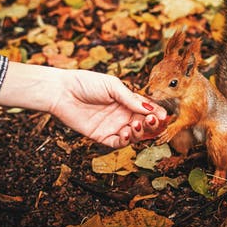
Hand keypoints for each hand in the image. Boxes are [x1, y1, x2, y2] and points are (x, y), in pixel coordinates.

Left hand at [50, 71, 166, 146]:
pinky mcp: (101, 136)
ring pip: (134, 135)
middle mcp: (122, 115)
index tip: (165, 116)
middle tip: (153, 121)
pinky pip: (117, 143)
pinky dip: (125, 141)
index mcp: (127, 101)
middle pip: (144, 124)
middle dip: (151, 125)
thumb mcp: (112, 86)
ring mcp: (112, 126)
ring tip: (137, 125)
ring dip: (139, 133)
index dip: (157, 114)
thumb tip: (150, 109)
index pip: (147, 110)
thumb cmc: (86, 83)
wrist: (62, 92)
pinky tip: (126, 133)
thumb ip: (131, 99)